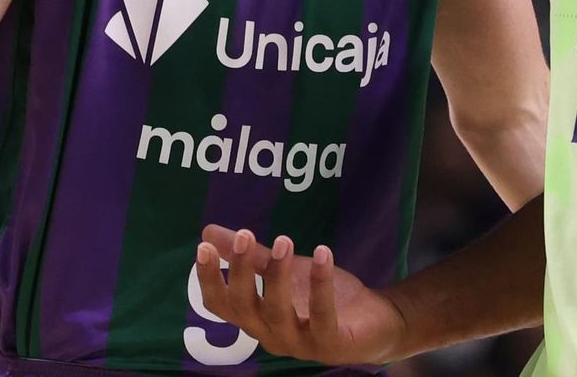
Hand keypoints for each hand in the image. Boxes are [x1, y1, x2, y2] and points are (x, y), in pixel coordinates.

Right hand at [194, 226, 406, 365]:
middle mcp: (270, 335)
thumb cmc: (317, 298)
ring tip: (284, 241)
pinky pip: (322, 315)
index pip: (220, 305)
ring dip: (278, 275)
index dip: (209, 279)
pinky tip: (323, 254)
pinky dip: (320, 285)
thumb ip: (250, 257)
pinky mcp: (330, 343)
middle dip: (241, 272)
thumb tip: (208, 233)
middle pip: (244, 308)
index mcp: (255, 319)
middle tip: (244, 236)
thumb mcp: (283, 271)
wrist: (372, 323)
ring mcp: (300, 343)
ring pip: (278, 313)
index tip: (203, 247)